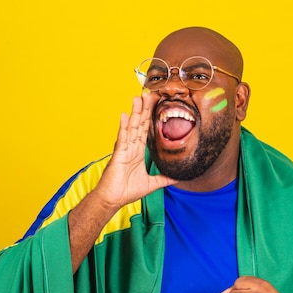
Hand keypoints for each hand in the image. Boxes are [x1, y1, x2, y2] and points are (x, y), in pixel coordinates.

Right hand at [94, 93, 176, 209]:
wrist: (113, 200)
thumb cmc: (127, 191)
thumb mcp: (151, 184)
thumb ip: (164, 179)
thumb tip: (178, 177)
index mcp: (138, 152)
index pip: (146, 131)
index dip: (151, 117)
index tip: (155, 104)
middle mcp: (131, 148)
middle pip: (139, 124)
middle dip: (144, 109)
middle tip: (149, 93)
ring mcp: (124, 149)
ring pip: (131, 127)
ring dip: (135, 112)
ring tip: (138, 97)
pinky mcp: (118, 155)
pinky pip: (122, 139)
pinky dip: (124, 127)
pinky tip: (125, 116)